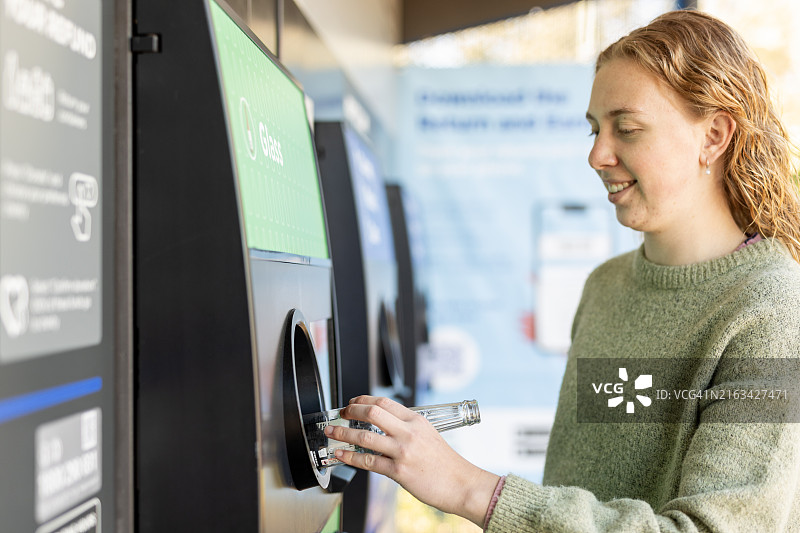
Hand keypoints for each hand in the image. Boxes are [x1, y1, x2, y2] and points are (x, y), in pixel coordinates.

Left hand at [324, 395, 500, 526]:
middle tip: (340, 414)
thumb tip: (385, 425)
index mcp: (416, 420)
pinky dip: (350, 457)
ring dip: (343, 433)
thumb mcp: (429, 434)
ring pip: (365, 436)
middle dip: (350, 410)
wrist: (461, 484)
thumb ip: (408, 428)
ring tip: (332, 433)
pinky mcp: (399, 471)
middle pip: (373, 411)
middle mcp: (409, 432)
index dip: (363, 399)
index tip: (352, 402)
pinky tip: (341, 455)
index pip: (384, 401)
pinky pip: (368, 462)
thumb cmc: (446, 463)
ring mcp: (403, 451)